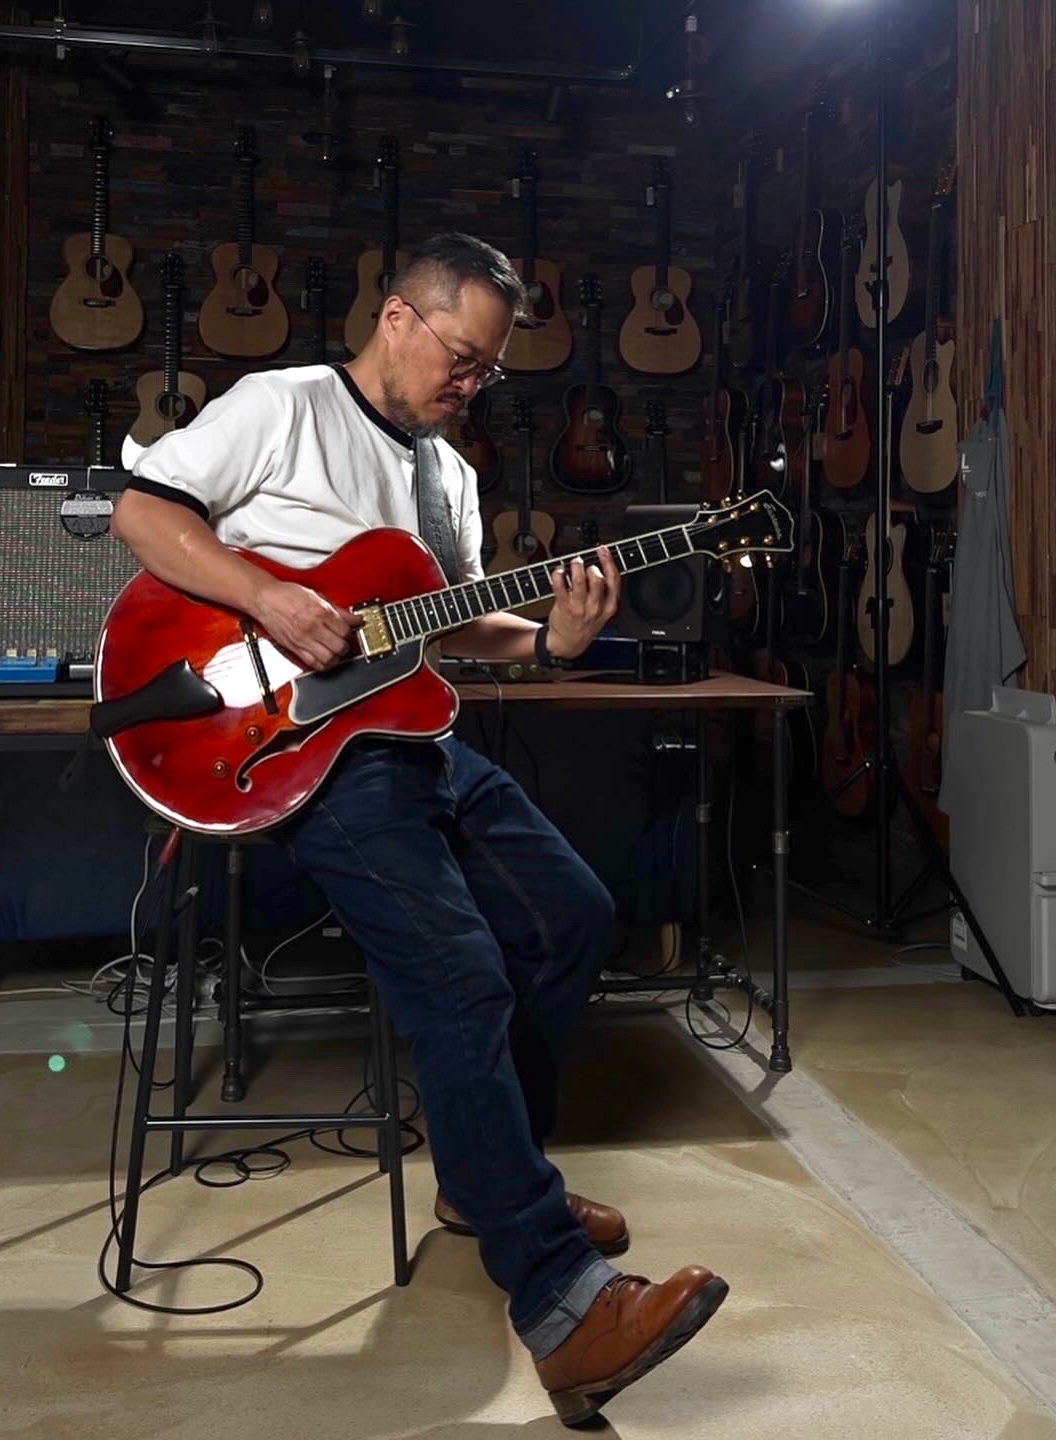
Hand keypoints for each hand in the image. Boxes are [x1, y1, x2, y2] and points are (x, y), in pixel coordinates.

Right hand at [254, 579, 361, 671]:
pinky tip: (325, 659)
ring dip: (336, 657)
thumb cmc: (286, 595)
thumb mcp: (316, 596)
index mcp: (320, 612)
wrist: (265, 599)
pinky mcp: (294, 648)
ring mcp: (303, 640)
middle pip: (340, 646)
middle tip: (344, 642)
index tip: (350, 631)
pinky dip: (323, 664)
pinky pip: (314, 663)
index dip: (350, 632)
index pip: (345, 630)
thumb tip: (352, 617)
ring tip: (336, 652)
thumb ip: (336, 609)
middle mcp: (313, 627)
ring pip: (329, 658)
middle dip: (345, 646)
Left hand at [545, 546, 620, 660]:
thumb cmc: (585, 625)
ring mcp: (580, 607)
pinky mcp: (564, 607)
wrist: (568, 644)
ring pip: (580, 580)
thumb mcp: (603, 612)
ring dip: (576, 566)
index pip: (614, 580)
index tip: (603, 549)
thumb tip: (599, 565)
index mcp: (609, 607)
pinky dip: (559, 574)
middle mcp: (596, 607)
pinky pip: (560, 585)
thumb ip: (604, 592)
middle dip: (591, 566)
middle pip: (598, 578)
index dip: (608, 561)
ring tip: (573, 564)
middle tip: (584, 563)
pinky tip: (560, 572)